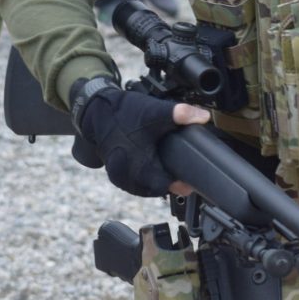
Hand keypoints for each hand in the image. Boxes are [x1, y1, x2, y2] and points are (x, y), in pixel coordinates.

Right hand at [74, 85, 209, 197]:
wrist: (96, 111)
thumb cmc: (123, 114)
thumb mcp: (155, 111)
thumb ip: (180, 114)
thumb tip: (203, 117)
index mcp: (139, 167)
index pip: (166, 186)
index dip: (181, 182)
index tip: (190, 177)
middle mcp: (127, 177)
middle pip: (156, 188)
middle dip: (169, 180)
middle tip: (181, 171)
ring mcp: (119, 177)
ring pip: (144, 187)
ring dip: (156, 180)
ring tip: (167, 168)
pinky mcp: (114, 173)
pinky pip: (134, 182)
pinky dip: (144, 177)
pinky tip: (150, 166)